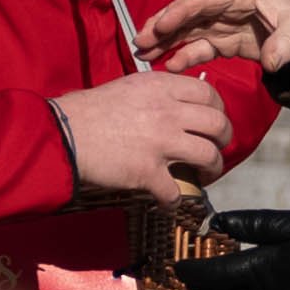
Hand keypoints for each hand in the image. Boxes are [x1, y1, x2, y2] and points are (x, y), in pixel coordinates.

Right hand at [51, 70, 233, 197]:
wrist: (64, 132)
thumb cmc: (89, 110)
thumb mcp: (129, 87)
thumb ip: (157, 94)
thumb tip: (177, 105)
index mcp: (163, 87)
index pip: (210, 94)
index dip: (219, 110)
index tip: (214, 122)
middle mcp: (168, 112)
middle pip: (219, 125)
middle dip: (224, 141)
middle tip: (216, 150)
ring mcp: (161, 142)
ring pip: (208, 157)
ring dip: (212, 170)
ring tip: (204, 176)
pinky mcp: (148, 172)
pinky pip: (176, 192)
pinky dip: (174, 201)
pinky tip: (167, 202)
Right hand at [144, 0, 289, 75]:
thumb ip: (285, 46)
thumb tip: (270, 63)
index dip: (181, 10)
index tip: (161, 24)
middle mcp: (228, 5)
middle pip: (189, 12)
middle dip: (163, 25)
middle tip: (139, 40)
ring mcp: (226, 23)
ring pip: (189, 29)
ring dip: (166, 41)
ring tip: (142, 54)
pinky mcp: (228, 40)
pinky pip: (200, 47)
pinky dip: (183, 56)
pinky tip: (168, 67)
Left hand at [167, 207, 289, 289]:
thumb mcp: (289, 225)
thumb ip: (252, 224)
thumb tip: (218, 222)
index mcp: (258, 270)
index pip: (212, 275)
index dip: (191, 271)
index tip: (174, 267)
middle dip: (198, 284)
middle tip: (181, 275)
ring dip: (216, 289)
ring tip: (202, 279)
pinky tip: (237, 282)